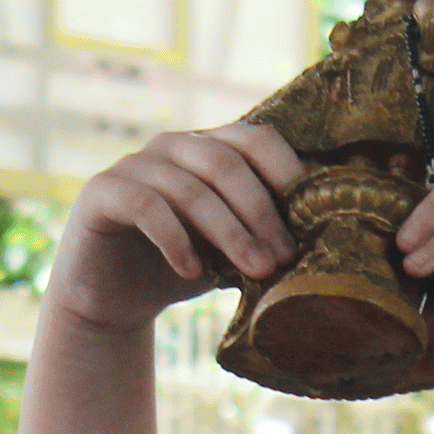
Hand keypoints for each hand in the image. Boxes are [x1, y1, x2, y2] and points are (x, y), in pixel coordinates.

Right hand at [47, 127, 300, 337]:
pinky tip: (192, 272)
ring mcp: (133, 165)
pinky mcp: (101, 192)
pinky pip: (145, 206)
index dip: (287, 172)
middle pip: (226, 163)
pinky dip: (176, 240)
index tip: (311, 219)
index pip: (256, 138)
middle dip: (263, 214)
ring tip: (256, 272)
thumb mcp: (241, 248)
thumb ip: (272, 235)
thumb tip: (332, 240)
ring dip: (230, 234)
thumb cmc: (192, 265)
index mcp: (211, 150)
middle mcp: (171, 147)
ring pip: (190, 189)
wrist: (118, 295)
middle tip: (285, 258)